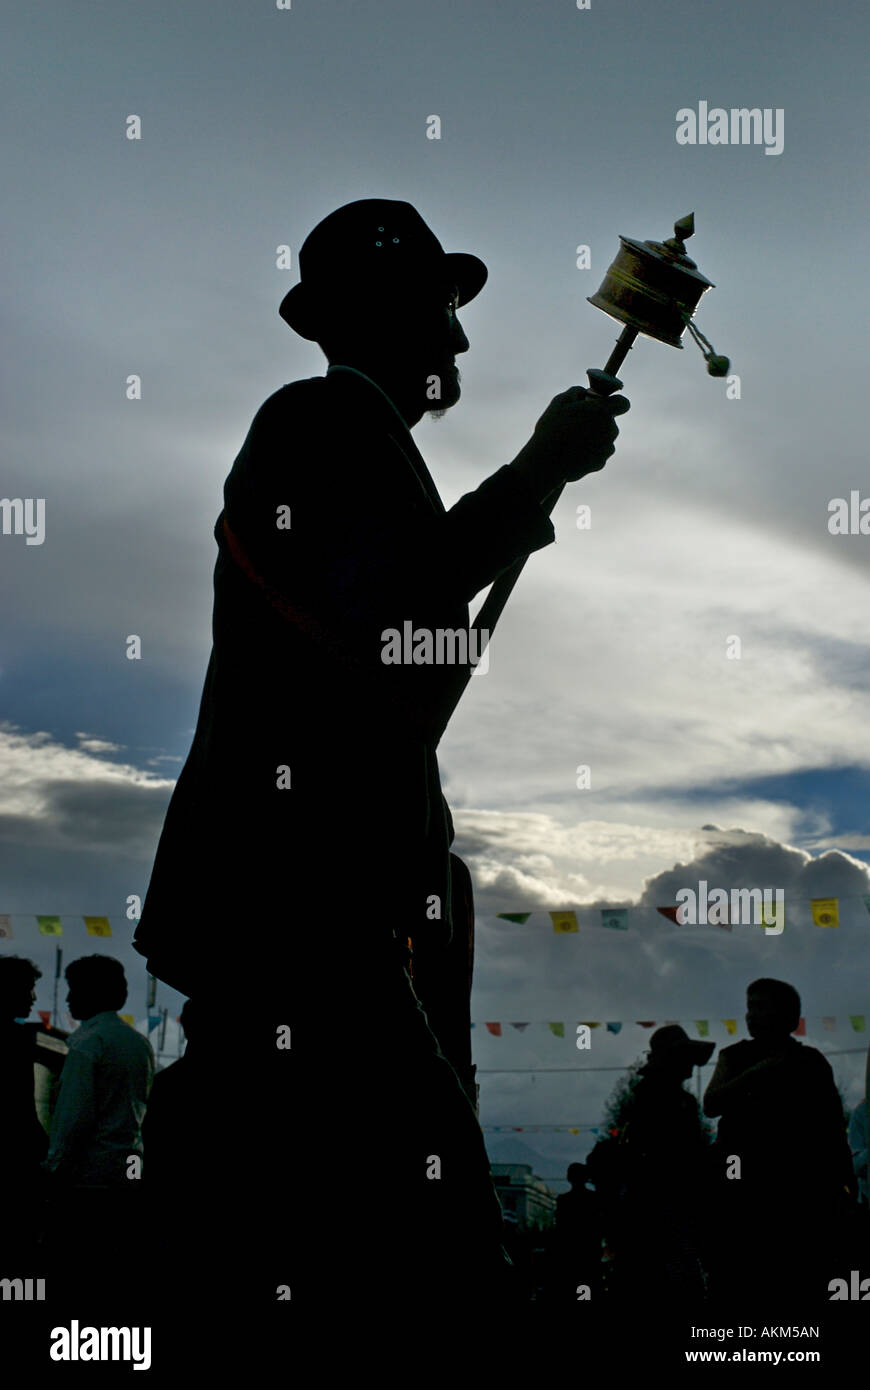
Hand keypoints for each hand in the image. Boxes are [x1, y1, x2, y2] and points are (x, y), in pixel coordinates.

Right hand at [512, 385, 629, 495]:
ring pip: (605, 439)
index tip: (603, 405)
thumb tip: (584, 392)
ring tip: (572, 441)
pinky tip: (573, 453)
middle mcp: (610, 429)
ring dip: (594, 438)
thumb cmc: (552, 429)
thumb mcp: (560, 401)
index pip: (623, 403)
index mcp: (602, 411)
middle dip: (598, 421)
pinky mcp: (601, 463)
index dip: (614, 403)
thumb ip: (577, 392)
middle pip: (610, 422)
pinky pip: (599, 454)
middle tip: (578, 423)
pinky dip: (590, 453)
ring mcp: (607, 448)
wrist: (546, 462)